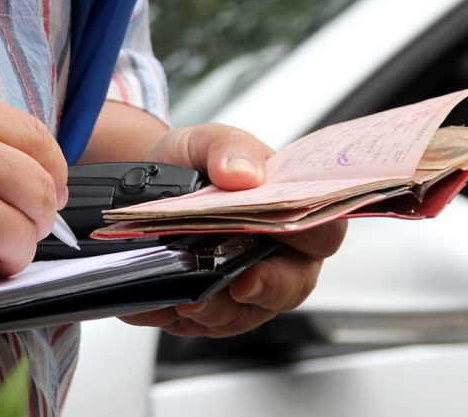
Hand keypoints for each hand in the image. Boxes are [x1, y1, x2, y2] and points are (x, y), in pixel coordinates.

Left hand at [118, 123, 346, 336]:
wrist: (144, 188)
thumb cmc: (189, 166)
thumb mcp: (205, 142)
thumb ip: (230, 149)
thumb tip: (243, 174)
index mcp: (287, 211)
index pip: (322, 232)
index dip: (311, 239)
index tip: (281, 238)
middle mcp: (274, 255)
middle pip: (292, 287)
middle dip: (265, 289)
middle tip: (237, 284)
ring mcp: (243, 287)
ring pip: (245, 314)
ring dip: (217, 309)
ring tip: (188, 296)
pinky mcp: (209, 308)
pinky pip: (202, 325)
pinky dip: (180, 316)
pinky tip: (162, 300)